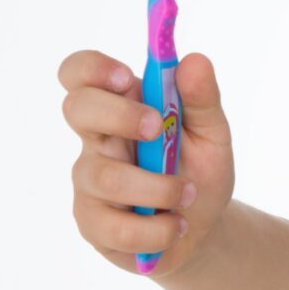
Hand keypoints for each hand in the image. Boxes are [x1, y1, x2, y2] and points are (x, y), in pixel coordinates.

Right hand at [60, 50, 235, 277]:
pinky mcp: (94, 224)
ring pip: (105, 177)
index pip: (81, 74)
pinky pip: (117, 228)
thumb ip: (202, 100)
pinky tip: (177, 225)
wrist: (203, 229)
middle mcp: (97, 141)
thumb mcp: (211, 135)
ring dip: (159, 188)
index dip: (93, 68)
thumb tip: (195, 60)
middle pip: (77, 109)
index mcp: (121, 107)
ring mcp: (89, 182)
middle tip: (158, 128)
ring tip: (189, 194)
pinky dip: (159, 229)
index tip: (127, 77)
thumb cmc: (198, 172)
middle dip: (118, 115)